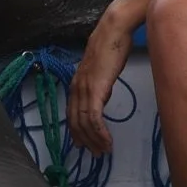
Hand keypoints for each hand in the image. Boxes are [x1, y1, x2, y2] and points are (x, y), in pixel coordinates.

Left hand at [68, 0, 136, 154]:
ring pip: (84, 123)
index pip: (72, 114)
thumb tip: (102, 97)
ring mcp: (84, 89)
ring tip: (104, 150)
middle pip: (76, 122)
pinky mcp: (95, 90)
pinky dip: (100, 132)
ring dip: (94, 140)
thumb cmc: (111, 48)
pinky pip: (94, 118)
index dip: (76, 131)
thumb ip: (99, 85)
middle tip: (96, 153)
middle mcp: (76, 89)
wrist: (113, 32)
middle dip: (85, 140)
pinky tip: (107, 140)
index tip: (84, 144)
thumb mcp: (102, 72)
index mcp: (76, 85)